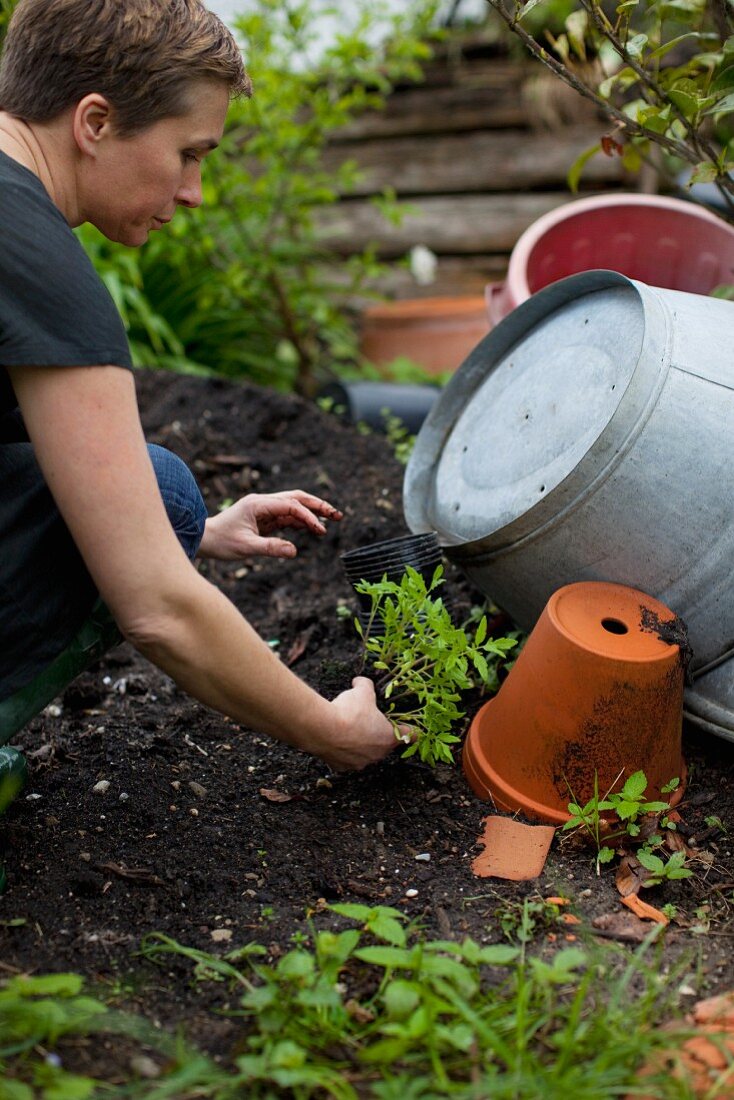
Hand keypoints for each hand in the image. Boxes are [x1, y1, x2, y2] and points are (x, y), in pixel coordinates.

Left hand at [198, 490, 342, 559]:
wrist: (204, 540)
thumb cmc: (221, 542)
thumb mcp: (246, 548)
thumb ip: (270, 548)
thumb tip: (294, 551)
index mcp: (258, 504)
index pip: (290, 505)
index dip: (307, 516)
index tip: (320, 529)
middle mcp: (263, 503)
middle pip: (296, 498)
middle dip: (317, 506)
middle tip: (337, 514)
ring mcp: (264, 510)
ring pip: (294, 506)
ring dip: (311, 513)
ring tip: (331, 520)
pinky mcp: (265, 519)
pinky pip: (287, 517)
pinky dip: (301, 522)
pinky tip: (312, 529)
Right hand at [312, 676, 408, 771]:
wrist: (322, 729)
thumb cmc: (348, 712)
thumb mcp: (362, 691)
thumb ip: (366, 685)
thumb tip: (360, 682)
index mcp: (388, 737)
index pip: (410, 735)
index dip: (411, 728)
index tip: (410, 727)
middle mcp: (377, 754)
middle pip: (385, 744)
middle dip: (378, 733)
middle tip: (368, 720)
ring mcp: (360, 763)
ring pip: (365, 753)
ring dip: (361, 743)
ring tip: (349, 729)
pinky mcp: (342, 767)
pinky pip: (347, 759)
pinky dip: (344, 750)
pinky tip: (337, 739)